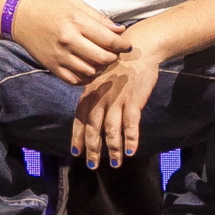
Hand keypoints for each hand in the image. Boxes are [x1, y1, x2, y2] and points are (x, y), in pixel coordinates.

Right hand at [8, 0, 131, 83]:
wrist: (21, 19)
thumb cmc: (51, 10)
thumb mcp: (76, 6)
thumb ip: (99, 19)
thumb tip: (120, 31)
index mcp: (77, 22)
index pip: (109, 40)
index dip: (122, 45)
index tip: (126, 45)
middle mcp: (69, 40)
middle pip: (103, 58)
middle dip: (113, 57)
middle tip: (113, 53)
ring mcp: (60, 56)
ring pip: (91, 71)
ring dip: (101, 68)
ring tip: (100, 60)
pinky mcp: (53, 67)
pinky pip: (76, 80)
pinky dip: (86, 77)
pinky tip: (87, 68)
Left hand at [71, 42, 162, 167]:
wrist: (139, 49)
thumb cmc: (119, 64)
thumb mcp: (100, 78)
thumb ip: (95, 96)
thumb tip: (91, 115)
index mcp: (90, 92)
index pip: (80, 118)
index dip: (77, 136)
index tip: (75, 152)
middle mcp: (101, 98)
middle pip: (93, 128)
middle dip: (92, 149)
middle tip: (92, 166)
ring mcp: (117, 99)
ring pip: (111, 130)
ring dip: (112, 149)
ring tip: (114, 164)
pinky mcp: (134, 100)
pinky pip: (130, 124)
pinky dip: (130, 139)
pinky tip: (130, 151)